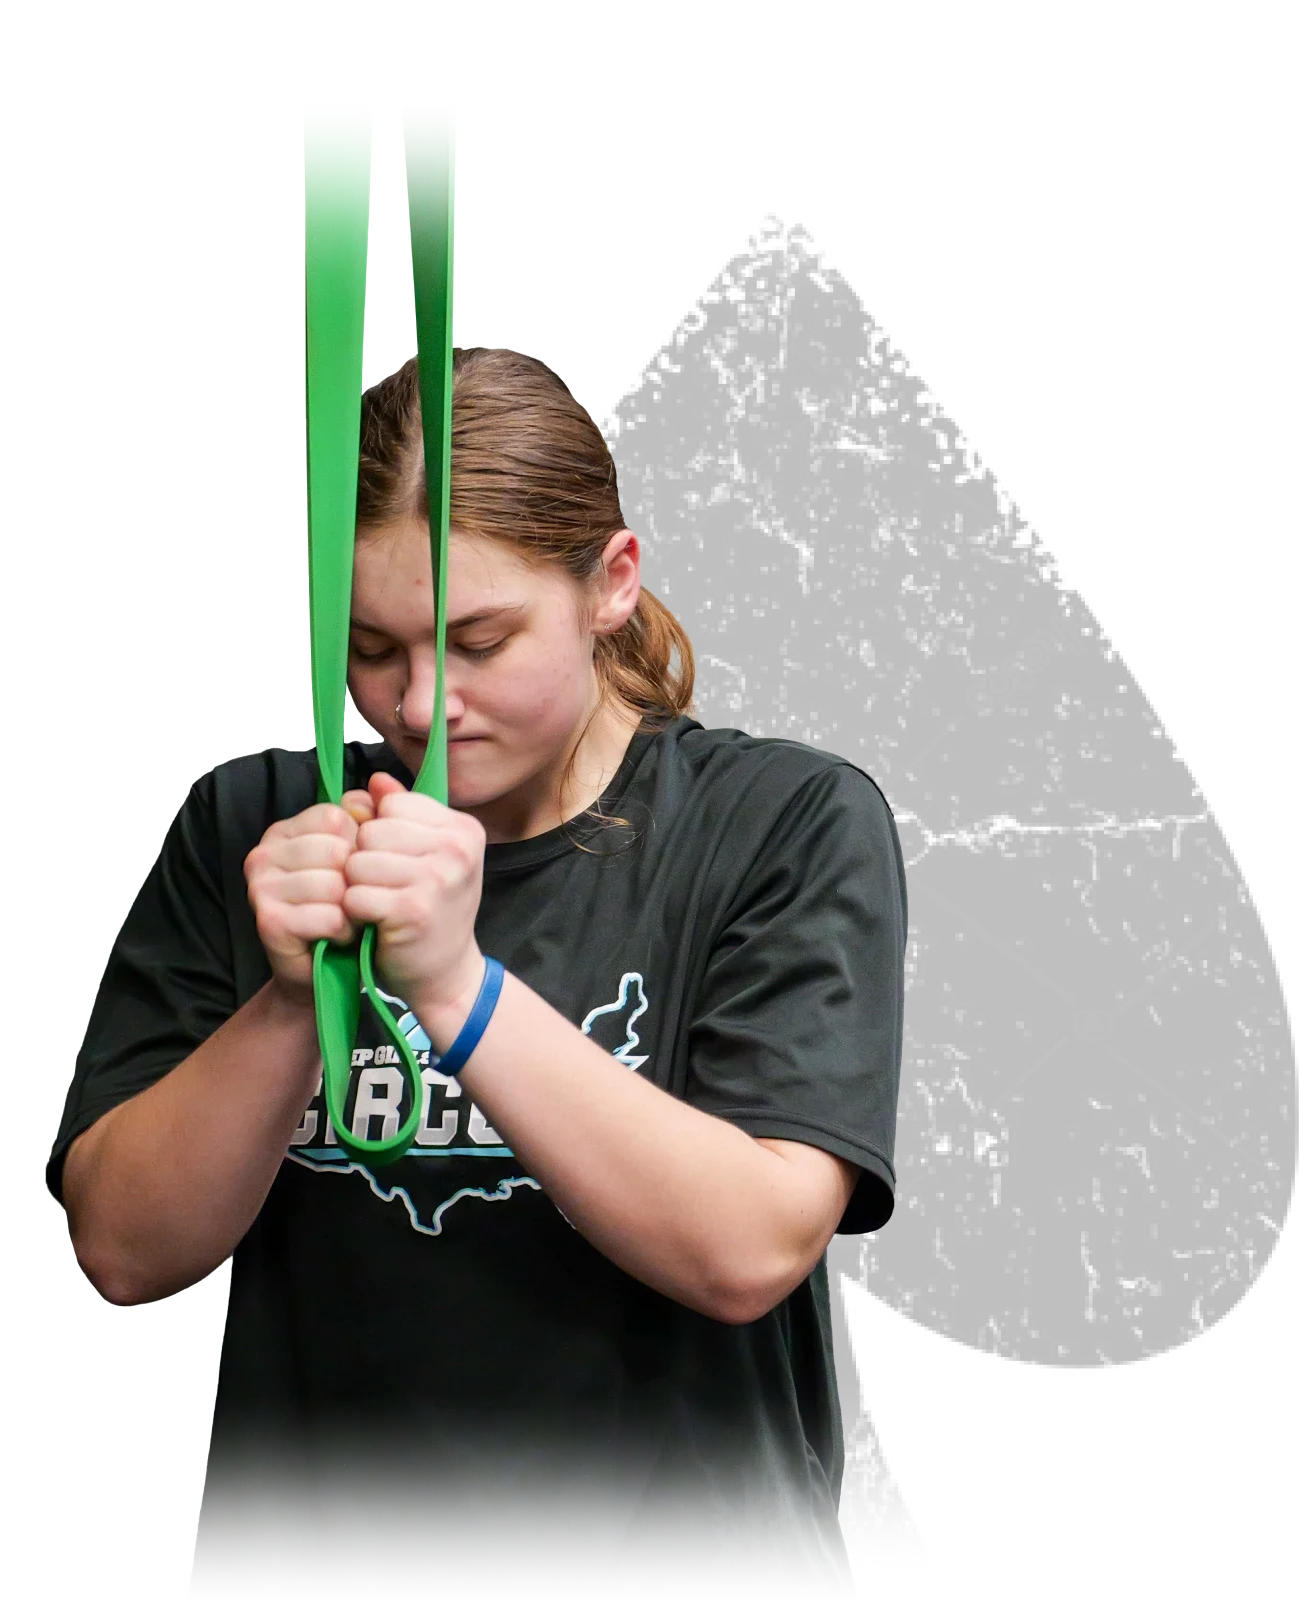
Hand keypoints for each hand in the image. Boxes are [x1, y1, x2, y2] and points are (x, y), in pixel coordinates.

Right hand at [243, 789, 377, 1005]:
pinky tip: (338, 938)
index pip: (338, 816)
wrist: (325, 970)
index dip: (361, 847)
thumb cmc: (345, 909)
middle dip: (357, 880)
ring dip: (353, 908)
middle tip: (353, 902)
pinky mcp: (268, 920)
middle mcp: (264, 853)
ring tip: (347, 920)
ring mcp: (260, 887)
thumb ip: (369, 818)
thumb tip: (382, 783)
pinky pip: (329, 916)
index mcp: (286, 830)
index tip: (358, 872)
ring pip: (334, 883)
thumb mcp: (359, 858)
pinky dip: (344, 931)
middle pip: (336, 849)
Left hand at [341, 771, 487, 1016]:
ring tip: (379, 904)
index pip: (393, 803)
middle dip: (364, 859)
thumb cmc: (432, 912)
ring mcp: (438, 878)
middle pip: (371, 829)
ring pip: (358, 861)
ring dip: (357, 886)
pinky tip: (374, 922)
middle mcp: (457, 848)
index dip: (380, 831)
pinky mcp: (413, 909)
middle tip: (385, 887)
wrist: (448, 974)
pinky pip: (355, 894)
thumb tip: (373, 782)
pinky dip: (356, 912)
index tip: (395, 860)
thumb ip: (400, 816)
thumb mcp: (426, 857)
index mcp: (463, 829)